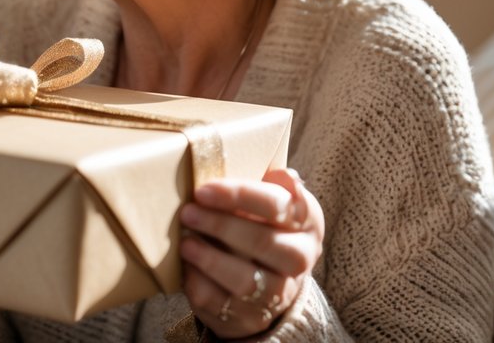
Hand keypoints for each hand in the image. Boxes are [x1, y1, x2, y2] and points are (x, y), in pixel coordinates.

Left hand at [179, 168, 324, 337]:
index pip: (279, 205)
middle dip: (220, 225)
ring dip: (210, 259)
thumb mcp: (268, 201)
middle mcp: (300, 259)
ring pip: (245, 280)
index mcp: (308, 222)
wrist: (265, 281)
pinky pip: (221, 303)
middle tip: (188, 212)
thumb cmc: (260, 225)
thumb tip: (283, 175)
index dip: (239, 195)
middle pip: (263, 243)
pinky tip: (187, 267)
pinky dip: (200, 284)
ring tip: (186, 242)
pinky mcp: (251, 317)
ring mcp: (278, 293)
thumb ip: (268, 185)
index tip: (204, 190)